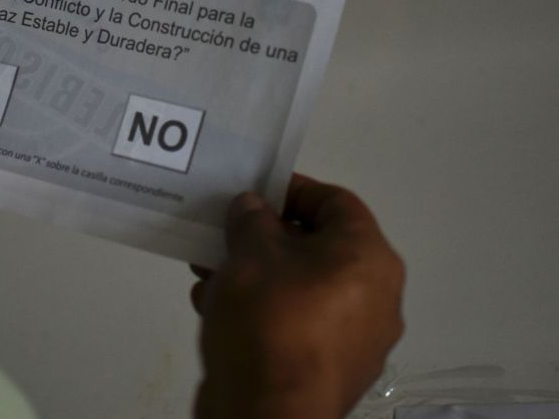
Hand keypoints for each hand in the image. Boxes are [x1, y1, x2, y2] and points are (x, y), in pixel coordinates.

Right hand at [191, 174, 404, 418]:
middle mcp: (376, 298)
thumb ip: (251, 219)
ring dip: (256, 275)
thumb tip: (253, 207)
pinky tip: (217, 309)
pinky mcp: (329, 370)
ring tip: (210, 273)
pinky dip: (262, 311)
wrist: (269, 412)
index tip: (252, 192)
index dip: (292, 190)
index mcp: (369, 259)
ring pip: (302, 288)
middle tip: (225, 234)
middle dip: (264, 238)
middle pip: (317, 247)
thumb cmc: (269, 318)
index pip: (336, 202)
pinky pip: (296, 324)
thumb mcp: (250, 252)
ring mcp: (356, 340)